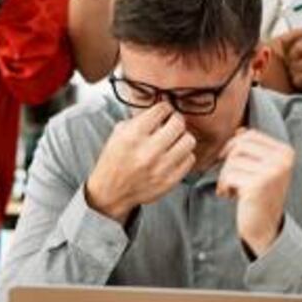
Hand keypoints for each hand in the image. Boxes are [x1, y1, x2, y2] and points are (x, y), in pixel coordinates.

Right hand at [85, 101, 195, 222]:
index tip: (163, 112)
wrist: (111, 192)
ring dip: (182, 137)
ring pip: (188, 140)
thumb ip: (140, 119)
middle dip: (175, 120)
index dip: (164, 108)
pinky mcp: (170, 181)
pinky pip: (190, 159)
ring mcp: (161, 168)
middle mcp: (148, 151)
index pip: (161, 110)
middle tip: (171, 124)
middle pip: (178, 123)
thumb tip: (162, 109)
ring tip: (174, 140)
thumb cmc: (115, 160)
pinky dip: (184, 155)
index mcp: (133, 136)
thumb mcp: (119, 133)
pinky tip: (174, 155)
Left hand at [217, 128, 294, 255]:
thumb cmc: (259, 197)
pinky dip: (224, 186)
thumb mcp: (260, 169)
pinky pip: (229, 175)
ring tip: (232, 190)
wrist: (265, 229)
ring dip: (225, 176)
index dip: (234, 147)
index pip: (249, 135)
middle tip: (231, 179)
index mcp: (285, 152)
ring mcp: (272, 172)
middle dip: (228, 162)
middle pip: (239, 145)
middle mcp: (283, 160)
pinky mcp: (258, 185)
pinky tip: (231, 197)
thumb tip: (240, 130)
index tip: (233, 165)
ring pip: (232, 161)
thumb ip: (253, 149)